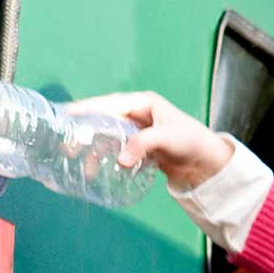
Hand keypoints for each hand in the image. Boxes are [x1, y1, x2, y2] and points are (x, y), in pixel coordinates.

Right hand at [63, 90, 233, 189]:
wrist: (206, 162)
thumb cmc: (190, 141)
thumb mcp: (166, 138)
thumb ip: (142, 144)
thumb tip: (119, 160)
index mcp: (143, 103)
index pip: (109, 103)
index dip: (88, 108)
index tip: (67, 114)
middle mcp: (137, 115)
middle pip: (105, 120)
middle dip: (86, 131)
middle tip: (67, 144)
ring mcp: (137, 132)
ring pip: (108, 137)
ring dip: (94, 149)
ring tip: (80, 163)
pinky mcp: (139, 148)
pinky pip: (117, 150)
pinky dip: (106, 158)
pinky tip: (97, 169)